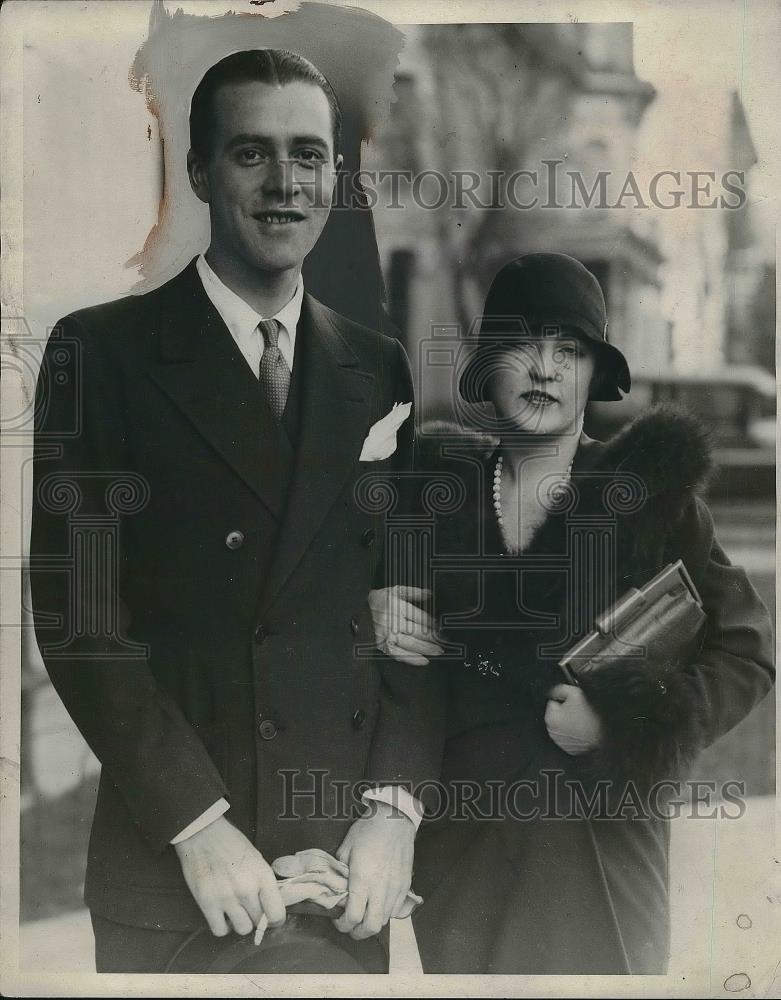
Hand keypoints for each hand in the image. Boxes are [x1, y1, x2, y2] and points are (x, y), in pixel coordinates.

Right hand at [174, 815, 285, 936]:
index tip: (271, 918)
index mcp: (262, 875)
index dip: (275, 919)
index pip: (276, 913)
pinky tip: (223, 916)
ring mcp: (226, 898)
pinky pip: (220, 931)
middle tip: (251, 909)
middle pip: (259, 922)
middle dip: (257, 918)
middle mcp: (246, 889)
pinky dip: (223, 927)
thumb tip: (270, 904)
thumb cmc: (231, 843)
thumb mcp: (256, 858)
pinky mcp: (207, 903)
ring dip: (241, 923)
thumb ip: (264, 882)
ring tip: (237, 912)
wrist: (203, 834)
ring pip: (242, 929)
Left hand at [333, 800, 414, 939]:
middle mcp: (381, 888)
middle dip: (358, 933)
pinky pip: (396, 909)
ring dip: (372, 922)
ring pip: (385, 920)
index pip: (353, 916)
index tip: (337, 920)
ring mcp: (396, 888)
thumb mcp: (346, 848)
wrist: (395, 818)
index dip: (342, 925)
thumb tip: (337, 887)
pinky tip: (378, 903)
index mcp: (362, 879)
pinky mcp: (406, 885)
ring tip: (364, 914)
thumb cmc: (368, 829)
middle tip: (350, 926)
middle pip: (371, 926)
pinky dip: (386, 912)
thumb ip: (341, 872)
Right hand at [368, 585, 442, 664]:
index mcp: (397, 606)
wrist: (357, 610)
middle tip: (445, 642)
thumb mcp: (394, 590)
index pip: (419, 616)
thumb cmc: (377, 600)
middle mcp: (393, 621)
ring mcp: (387, 634)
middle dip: (433, 638)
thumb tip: (430, 594)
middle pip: (417, 631)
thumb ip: (413, 592)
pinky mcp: (383, 645)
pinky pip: (399, 655)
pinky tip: (423, 661)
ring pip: (411, 644)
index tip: (441, 627)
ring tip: (439, 651)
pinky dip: (412, 659)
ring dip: (427, 649)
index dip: (432, 623)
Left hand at [545, 683, 604, 754]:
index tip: (573, 704)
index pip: (553, 702)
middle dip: (565, 712)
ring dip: (569, 723)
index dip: (564, 700)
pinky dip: (574, 733)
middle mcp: (552, 731)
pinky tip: (583, 731)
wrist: (603, 738)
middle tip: (579, 713)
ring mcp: (560, 741)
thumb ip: (561, 689)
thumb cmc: (590, 718)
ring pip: (562, 726)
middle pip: (557, 715)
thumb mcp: (576, 694)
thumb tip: (554, 690)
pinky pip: (568, 737)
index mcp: (550, 717)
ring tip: (582, 722)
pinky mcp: (568, 748)